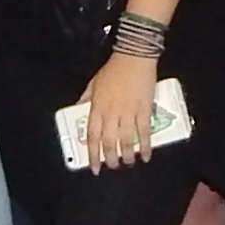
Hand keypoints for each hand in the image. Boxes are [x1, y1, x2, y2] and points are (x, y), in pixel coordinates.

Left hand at [80, 52, 159, 169]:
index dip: (92, 154)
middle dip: (110, 158)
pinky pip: (144, 131)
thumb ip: (86, 98)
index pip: (92, 136)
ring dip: (127, 155)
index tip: (94, 167)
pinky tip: (146, 155)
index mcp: (97, 107)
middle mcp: (111, 113)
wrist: (134, 57)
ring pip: (126, 140)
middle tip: (113, 166)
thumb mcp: (93, 83)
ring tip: (129, 162)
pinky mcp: (144, 109)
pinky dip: (146, 145)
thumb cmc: (113, 70)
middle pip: (109, 141)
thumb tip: (78, 109)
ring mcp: (128, 112)